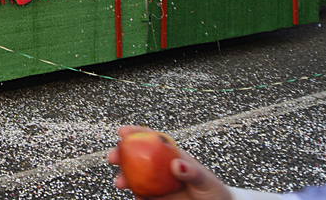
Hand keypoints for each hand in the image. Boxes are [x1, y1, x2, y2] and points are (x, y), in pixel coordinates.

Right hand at [108, 126, 232, 199]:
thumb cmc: (213, 190)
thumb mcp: (205, 179)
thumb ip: (192, 171)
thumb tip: (176, 164)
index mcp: (171, 154)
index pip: (151, 139)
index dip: (136, 133)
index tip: (123, 132)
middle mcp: (159, 166)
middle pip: (136, 156)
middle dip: (120, 154)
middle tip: (112, 157)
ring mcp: (156, 182)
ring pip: (134, 176)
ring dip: (123, 177)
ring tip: (120, 183)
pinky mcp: (156, 198)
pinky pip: (142, 195)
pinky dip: (136, 196)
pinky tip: (137, 197)